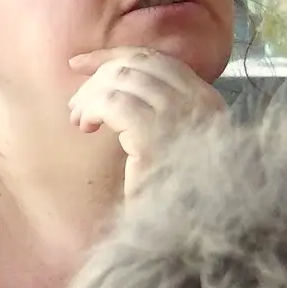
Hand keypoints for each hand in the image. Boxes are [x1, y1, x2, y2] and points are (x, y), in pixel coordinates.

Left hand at [67, 48, 226, 197]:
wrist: (180, 231)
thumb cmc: (174, 191)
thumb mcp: (176, 139)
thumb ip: (162, 108)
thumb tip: (113, 75)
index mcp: (210, 103)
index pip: (159, 61)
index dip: (114, 56)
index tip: (81, 64)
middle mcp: (200, 104)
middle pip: (138, 66)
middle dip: (98, 77)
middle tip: (75, 103)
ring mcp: (180, 118)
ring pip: (122, 80)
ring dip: (90, 95)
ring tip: (78, 118)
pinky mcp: (154, 136)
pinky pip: (113, 103)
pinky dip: (92, 109)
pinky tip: (85, 126)